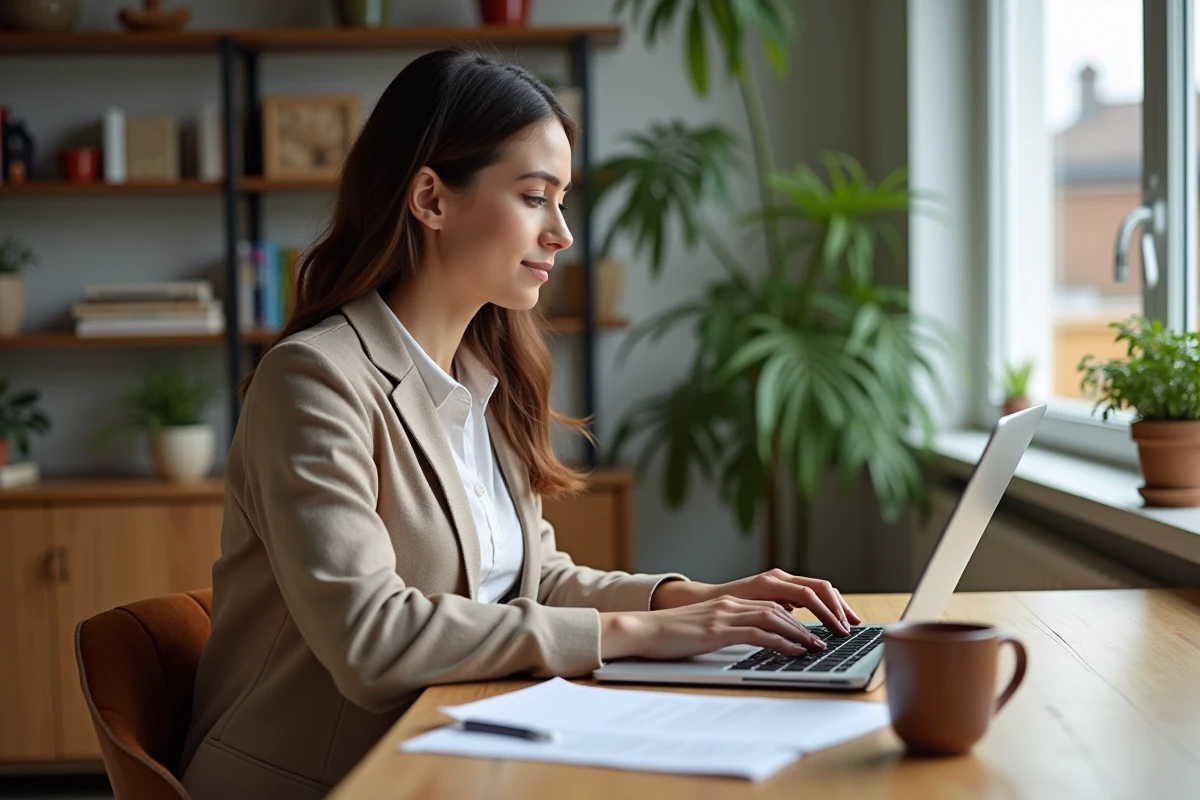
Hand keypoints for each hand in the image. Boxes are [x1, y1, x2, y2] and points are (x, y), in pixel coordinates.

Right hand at [600, 596, 827, 660]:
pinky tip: (796, 651)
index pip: (776, 603)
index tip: (822, 627)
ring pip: (775, 617)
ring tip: (820, 645)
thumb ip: (729, 630)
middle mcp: (731, 604)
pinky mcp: (717, 630)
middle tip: (832, 635)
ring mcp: (724, 615)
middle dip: (810, 620)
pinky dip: (782, 642)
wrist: (641, 631)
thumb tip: (753, 642)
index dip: (802, 614)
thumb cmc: (671, 636)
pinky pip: (758, 633)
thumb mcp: (706, 630)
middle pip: (782, 607)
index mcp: (730, 603)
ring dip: (802, 632)